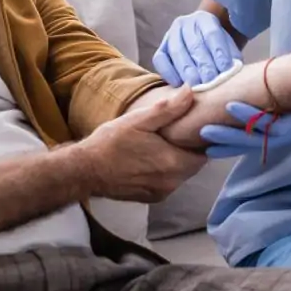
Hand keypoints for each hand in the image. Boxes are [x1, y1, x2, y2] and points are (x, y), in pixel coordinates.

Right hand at [78, 87, 206, 201]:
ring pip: (181, 174)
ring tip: (164, 143)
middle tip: (178, 132)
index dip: (201, 139)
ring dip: (178, 160)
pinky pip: (169, 183)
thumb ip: (169, 109)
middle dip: (189, 149)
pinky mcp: (152, 198)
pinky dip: (166, 171)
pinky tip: (152, 159)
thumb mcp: (139, 120)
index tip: (193, 127)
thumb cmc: (111, 142)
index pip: (204, 153)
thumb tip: (190, 92)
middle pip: (194, 164)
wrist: (85, 170)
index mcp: (173, 162)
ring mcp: (162, 192)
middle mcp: (172, 182)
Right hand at [153, 10, 241, 86]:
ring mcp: (170, 35)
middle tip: (210, 81)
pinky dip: (168, 73)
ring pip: (177, 52)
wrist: (199, 43)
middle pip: (194, 44)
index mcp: (205, 19)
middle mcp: (185, 24)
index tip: (225, 69)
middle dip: (203, 64)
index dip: (219, 52)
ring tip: (196, 86)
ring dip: (187, 71)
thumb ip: (230, 55)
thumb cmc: (216, 49)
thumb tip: (233, 69)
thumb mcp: (226, 46)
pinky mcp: (161, 49)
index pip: (212, 34)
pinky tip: (179, 84)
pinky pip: (160, 60)